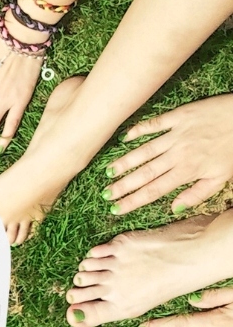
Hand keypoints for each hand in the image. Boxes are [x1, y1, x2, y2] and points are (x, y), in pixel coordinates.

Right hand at [106, 95, 232, 214]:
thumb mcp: (222, 178)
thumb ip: (197, 193)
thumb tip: (173, 207)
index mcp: (187, 171)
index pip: (154, 191)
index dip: (133, 201)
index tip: (116, 210)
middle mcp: (178, 154)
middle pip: (145, 173)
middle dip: (122, 186)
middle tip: (105, 195)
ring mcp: (177, 134)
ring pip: (145, 151)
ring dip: (125, 162)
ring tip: (108, 172)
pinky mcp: (179, 116)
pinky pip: (155, 124)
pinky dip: (139, 130)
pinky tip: (124, 138)